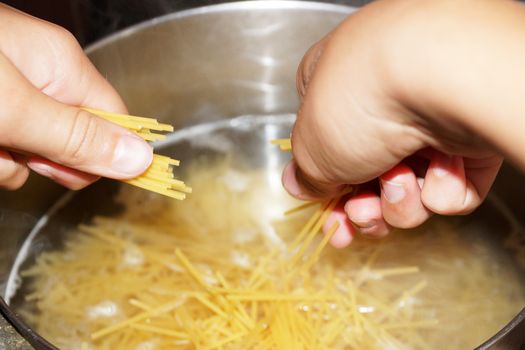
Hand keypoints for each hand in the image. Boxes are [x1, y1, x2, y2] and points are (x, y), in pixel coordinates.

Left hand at [0, 4, 151, 189]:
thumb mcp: (15, 107)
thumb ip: (78, 137)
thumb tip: (143, 159)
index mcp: (64, 66)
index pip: (116, 121)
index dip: (105, 155)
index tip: (75, 174)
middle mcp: (43, 78)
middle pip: (75, 141)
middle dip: (47, 160)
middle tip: (17, 152)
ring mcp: (14, 94)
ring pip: (35, 153)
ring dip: (9, 163)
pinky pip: (7, 150)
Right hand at [281, 0, 524, 246]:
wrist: (443, 78)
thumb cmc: (362, 99)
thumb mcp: (311, 147)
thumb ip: (305, 174)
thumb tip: (300, 185)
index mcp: (337, 92)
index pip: (327, 151)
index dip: (328, 193)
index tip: (331, 218)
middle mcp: (383, 106)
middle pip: (368, 179)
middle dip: (364, 208)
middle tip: (363, 213)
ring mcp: (428, 124)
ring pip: (408, 191)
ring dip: (400, 199)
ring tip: (401, 179)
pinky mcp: (469, 144)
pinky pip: (448, 189)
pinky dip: (441, 187)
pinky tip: (439, 164)